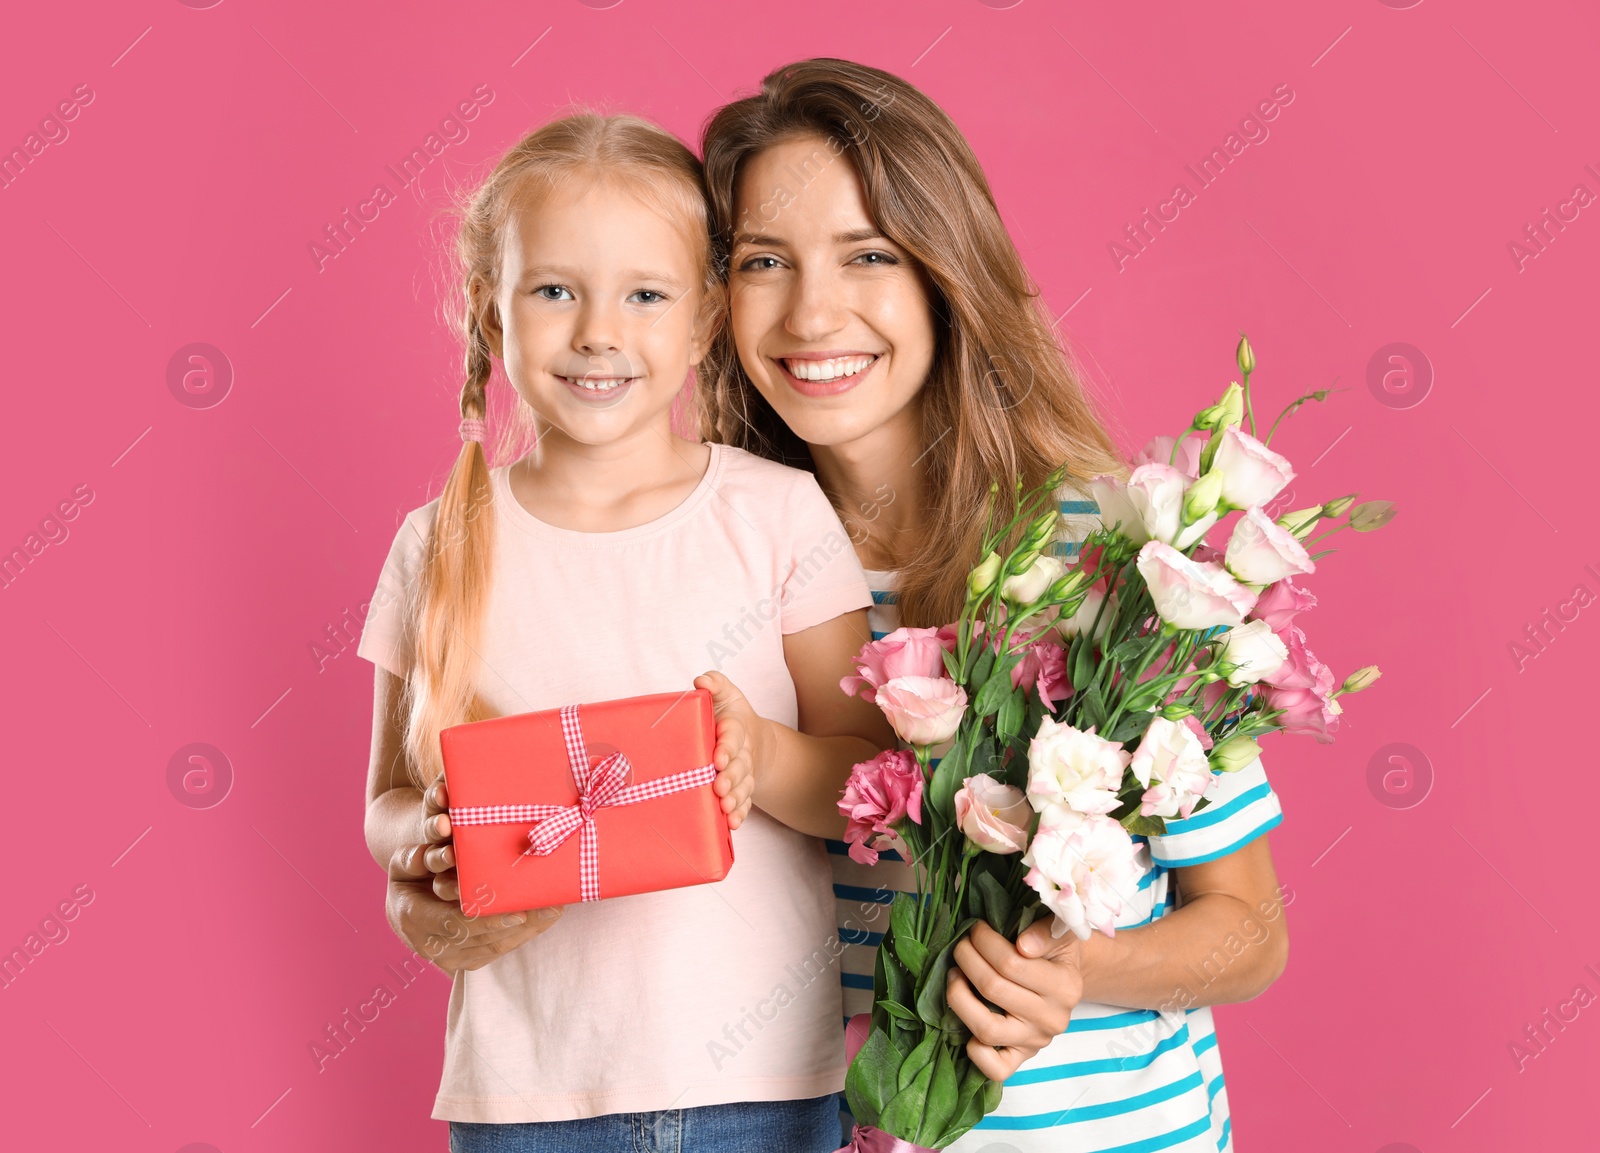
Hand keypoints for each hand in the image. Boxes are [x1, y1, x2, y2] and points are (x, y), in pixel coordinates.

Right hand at [384, 778, 563, 973]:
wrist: (404, 897)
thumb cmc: (413, 867)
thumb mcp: (409, 855)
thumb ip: (422, 846)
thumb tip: (443, 815)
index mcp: (409, 914)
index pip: (454, 921)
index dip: (486, 919)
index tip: (518, 911)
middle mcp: (425, 943)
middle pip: (478, 938)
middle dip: (516, 925)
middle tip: (550, 908)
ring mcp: (441, 957)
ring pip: (489, 949)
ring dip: (524, 932)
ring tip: (553, 912)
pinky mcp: (458, 962)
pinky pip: (492, 953)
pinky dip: (518, 938)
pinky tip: (543, 921)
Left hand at [695, 671, 768, 830]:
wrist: (753, 738)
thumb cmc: (729, 715)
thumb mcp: (725, 694)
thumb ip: (715, 684)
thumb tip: (701, 681)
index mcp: (736, 728)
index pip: (733, 736)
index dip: (727, 747)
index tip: (718, 758)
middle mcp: (743, 753)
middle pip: (740, 766)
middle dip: (731, 777)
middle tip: (719, 787)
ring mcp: (745, 773)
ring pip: (743, 786)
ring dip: (735, 797)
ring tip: (725, 807)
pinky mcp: (743, 789)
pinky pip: (745, 803)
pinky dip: (740, 813)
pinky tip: (732, 823)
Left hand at [946, 919, 1083, 1079]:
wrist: (1064, 982)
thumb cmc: (1055, 953)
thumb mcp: (1059, 933)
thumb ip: (1045, 932)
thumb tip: (1023, 944)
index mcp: (1065, 986)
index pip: (1011, 964)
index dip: (984, 942)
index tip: (975, 929)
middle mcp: (1052, 1019)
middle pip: (993, 989)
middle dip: (968, 960)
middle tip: (961, 946)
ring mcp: (1035, 1042)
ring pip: (986, 1028)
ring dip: (959, 997)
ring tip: (954, 974)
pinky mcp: (1021, 1058)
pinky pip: (995, 1068)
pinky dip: (975, 1051)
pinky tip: (966, 1021)